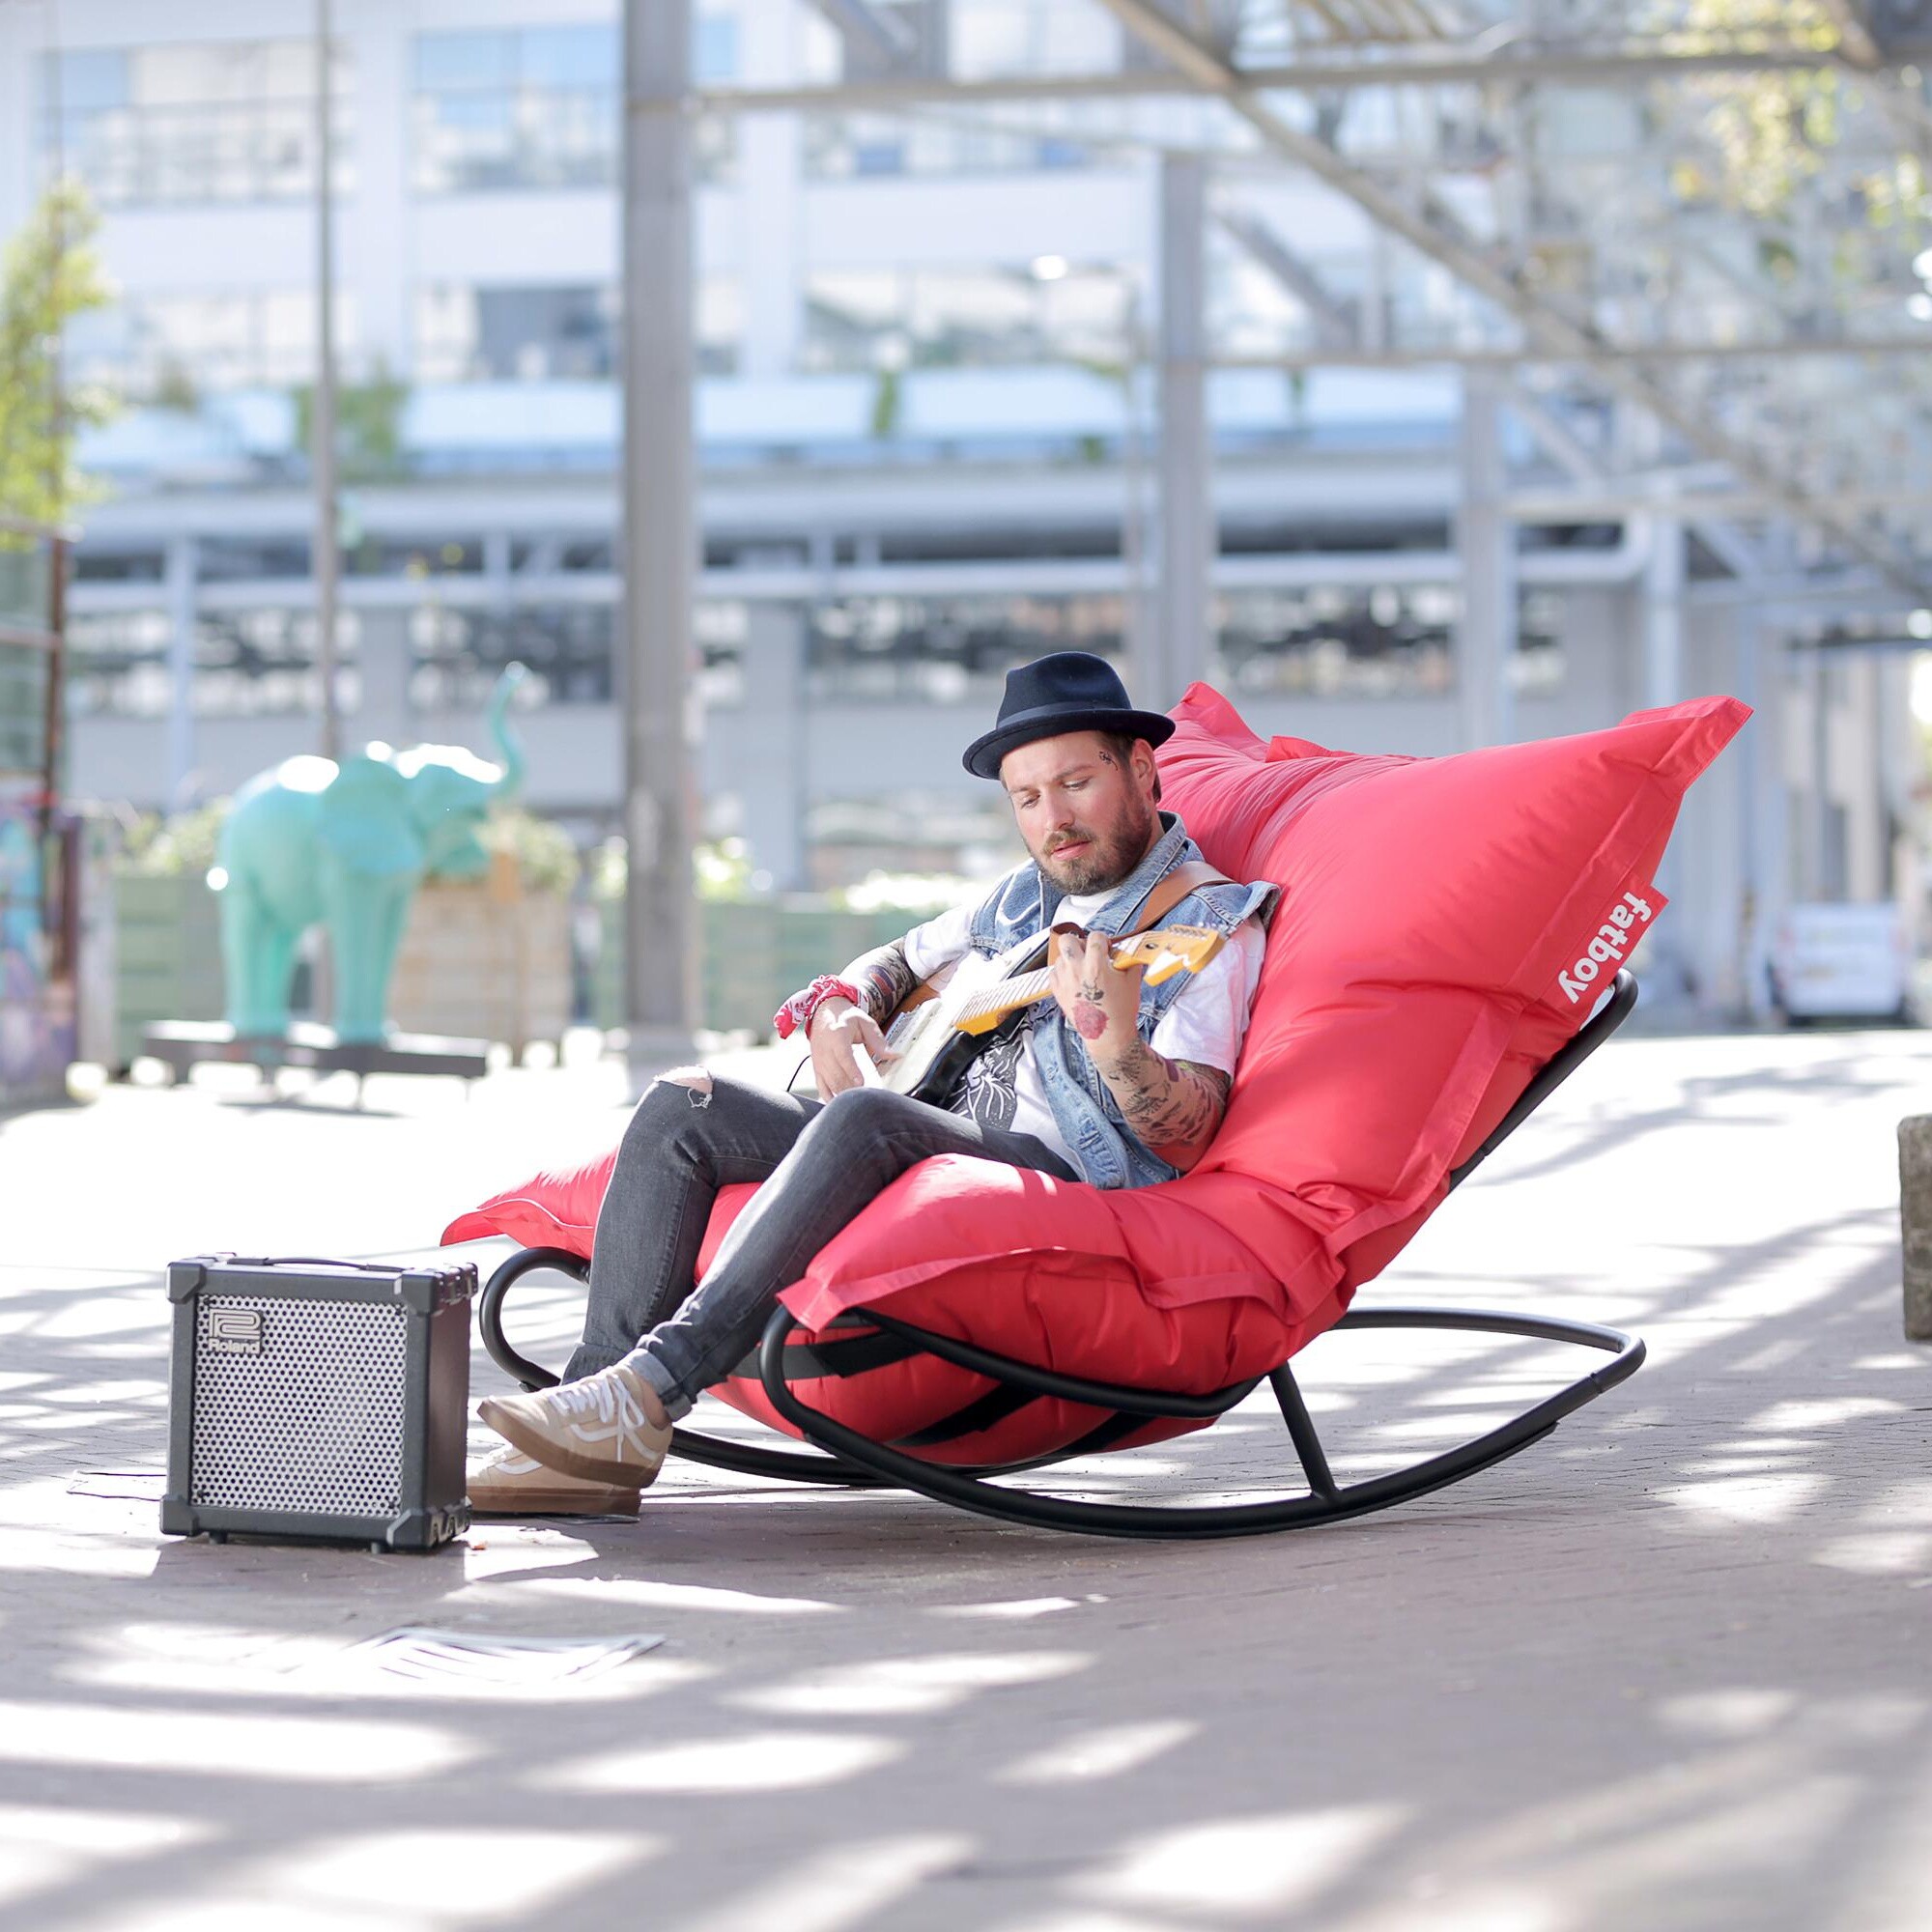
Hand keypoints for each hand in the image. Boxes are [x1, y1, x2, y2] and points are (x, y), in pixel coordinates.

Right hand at [808, 998, 897, 1096]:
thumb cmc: (845, 1017)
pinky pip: (821, 1086)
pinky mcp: (816, 1067)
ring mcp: (819, 1060)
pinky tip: (840, 1103)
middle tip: (866, 1095)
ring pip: (829, 1082)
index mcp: (837, 1035)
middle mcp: (824, 1049)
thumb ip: (878, 1040)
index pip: (843, 1056)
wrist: (823, 1011)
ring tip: (858, 1099)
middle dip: (851, 1087)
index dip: (851, 1070)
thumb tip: (895, 1055)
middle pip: (836, 1073)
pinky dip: (829, 1096)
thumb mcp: (864, 1023)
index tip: (860, 1082)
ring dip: (843, 1092)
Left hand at [1050, 927, 1144, 1069]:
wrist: (1108, 1035)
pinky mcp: (1057, 991)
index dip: (1103, 939)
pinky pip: (1053, 972)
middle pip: (1067, 939)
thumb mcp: (1132, 981)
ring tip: (1082, 968)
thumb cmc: (1120, 1012)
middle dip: (1079, 942)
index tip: (1106, 947)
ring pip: (1059, 956)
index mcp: (1096, 966)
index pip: (1095, 936)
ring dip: (1071, 958)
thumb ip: (1129, 960)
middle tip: (1088, 952)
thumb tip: (1126, 950)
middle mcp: (1077, 970)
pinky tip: (1074, 978)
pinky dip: (1062, 972)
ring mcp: (1064, 981)